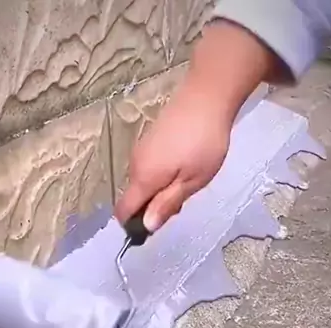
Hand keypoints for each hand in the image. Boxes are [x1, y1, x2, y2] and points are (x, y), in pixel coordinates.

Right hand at [115, 22, 278, 232]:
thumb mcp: (192, 181)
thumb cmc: (204, 143)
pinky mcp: (149, 139)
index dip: (133, 225)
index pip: (124, 210)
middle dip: (153, 207)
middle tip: (183, 199)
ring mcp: (141, 149)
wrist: (207, 95)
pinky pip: (149, 168)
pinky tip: (184, 165)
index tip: (153, 229)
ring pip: (143, 183)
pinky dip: (161, 175)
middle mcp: (135, 164)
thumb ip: (167, 204)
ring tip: (188, 180)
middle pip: (135, 198)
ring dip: (159, 190)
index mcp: (143, 178)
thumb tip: (146, 226)